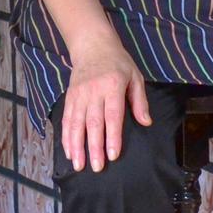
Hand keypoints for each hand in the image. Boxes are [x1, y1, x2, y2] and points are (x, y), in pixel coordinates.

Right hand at [61, 35, 150, 171]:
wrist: (92, 45)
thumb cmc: (118, 62)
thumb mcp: (135, 77)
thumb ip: (140, 101)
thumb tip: (146, 122)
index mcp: (112, 86)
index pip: (112, 115)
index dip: (112, 136)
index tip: (113, 155)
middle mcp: (93, 91)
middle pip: (92, 123)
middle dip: (94, 147)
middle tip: (97, 167)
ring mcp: (79, 94)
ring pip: (76, 123)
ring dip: (76, 146)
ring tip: (79, 165)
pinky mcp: (69, 96)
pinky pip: (66, 119)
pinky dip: (66, 136)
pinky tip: (69, 151)